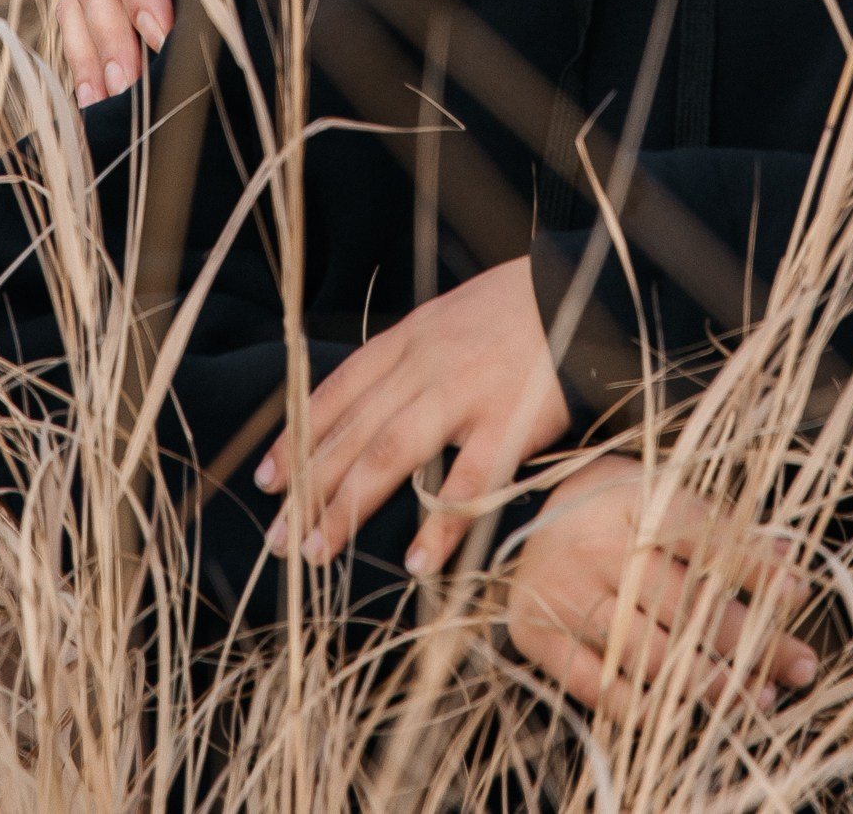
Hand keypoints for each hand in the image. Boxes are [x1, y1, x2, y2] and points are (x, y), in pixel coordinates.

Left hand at [256, 259, 571, 571]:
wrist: (586, 290)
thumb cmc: (519, 311)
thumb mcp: (451, 318)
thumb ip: (412, 358)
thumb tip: (370, 404)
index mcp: (410, 338)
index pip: (338, 390)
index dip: (298, 436)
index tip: (266, 479)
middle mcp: (425, 364)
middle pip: (352, 431)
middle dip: (308, 487)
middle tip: (279, 539)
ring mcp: (465, 392)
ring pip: (389, 454)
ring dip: (348, 507)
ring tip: (318, 551)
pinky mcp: (509, 422)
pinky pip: (467, 481)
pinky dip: (439, 525)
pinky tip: (415, 562)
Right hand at [502, 461, 817, 716]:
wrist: (513, 523)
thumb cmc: (605, 508)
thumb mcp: (655, 491)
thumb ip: (718, 523)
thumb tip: (787, 553)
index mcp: (628, 500)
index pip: (700, 534)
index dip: (751, 565)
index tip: (797, 591)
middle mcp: (596, 547)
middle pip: (684, 602)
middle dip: (749, 639)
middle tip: (798, 663)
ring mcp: (565, 595)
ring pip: (649, 651)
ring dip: (710, 680)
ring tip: (756, 696)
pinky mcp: (540, 638)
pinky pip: (598, 686)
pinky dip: (642, 707)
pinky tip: (683, 715)